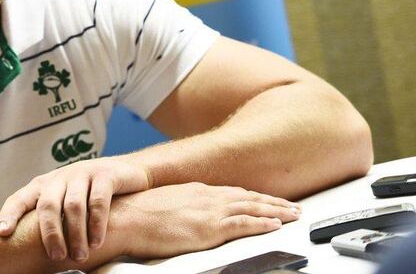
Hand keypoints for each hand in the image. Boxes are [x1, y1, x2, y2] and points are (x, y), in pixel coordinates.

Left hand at [0, 156, 149, 261]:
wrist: (122, 171)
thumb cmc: (86, 194)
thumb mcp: (63, 199)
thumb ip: (47, 217)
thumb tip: (25, 252)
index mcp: (44, 185)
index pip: (21, 198)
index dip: (10, 214)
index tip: (2, 233)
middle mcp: (60, 177)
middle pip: (48, 205)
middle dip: (50, 233)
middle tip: (56, 257)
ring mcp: (82, 174)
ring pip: (73, 205)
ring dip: (75, 234)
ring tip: (79, 256)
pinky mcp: (104, 175)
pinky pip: (97, 201)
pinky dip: (96, 224)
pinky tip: (97, 242)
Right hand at [110, 182, 300, 258]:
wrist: (126, 217)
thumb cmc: (136, 213)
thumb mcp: (163, 204)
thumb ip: (181, 207)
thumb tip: (186, 215)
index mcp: (195, 190)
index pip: (233, 193)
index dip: (254, 198)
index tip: (268, 201)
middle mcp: (206, 196)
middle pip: (248, 198)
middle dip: (273, 203)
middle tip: (293, 208)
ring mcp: (208, 210)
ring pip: (251, 208)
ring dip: (276, 212)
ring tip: (294, 216)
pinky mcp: (208, 228)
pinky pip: (242, 224)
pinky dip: (261, 223)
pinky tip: (275, 225)